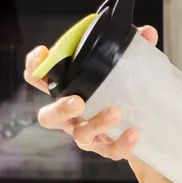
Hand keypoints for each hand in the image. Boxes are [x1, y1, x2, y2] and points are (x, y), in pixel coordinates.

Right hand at [23, 26, 158, 161]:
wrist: (145, 126)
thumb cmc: (123, 92)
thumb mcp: (126, 69)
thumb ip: (133, 49)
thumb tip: (146, 32)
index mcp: (69, 90)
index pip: (40, 80)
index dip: (35, 67)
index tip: (42, 52)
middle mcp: (71, 116)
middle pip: (49, 117)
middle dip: (60, 109)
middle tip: (77, 101)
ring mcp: (87, 134)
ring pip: (81, 134)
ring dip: (96, 123)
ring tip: (115, 112)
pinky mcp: (107, 148)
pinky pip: (110, 150)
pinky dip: (121, 142)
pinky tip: (133, 133)